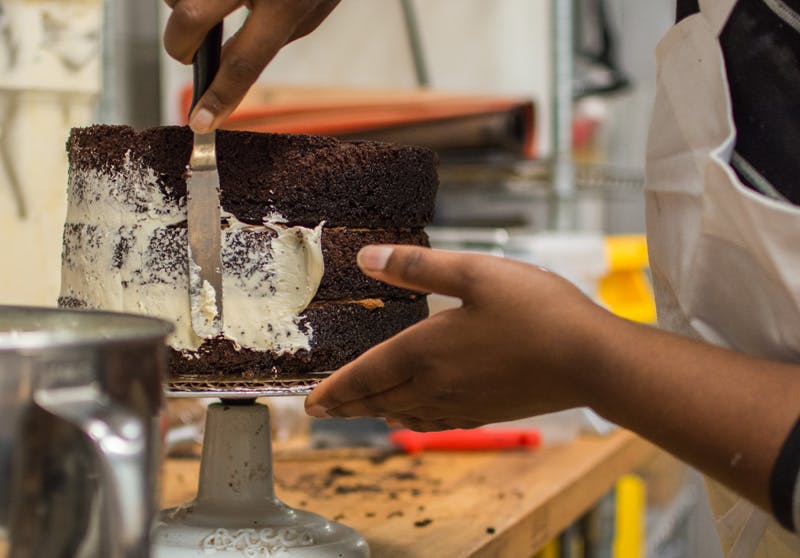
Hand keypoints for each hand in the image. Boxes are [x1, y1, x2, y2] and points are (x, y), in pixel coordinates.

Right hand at [163, 0, 339, 132]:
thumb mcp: (311, 10)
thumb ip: (271, 37)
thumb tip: (225, 67)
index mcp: (286, 3)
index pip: (245, 62)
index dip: (218, 97)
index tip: (199, 123)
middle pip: (189, 19)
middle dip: (178, 46)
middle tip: (187, 54)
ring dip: (181, 5)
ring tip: (211, 4)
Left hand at [305, 245, 611, 430]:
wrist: (592, 361)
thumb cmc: (537, 312)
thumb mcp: (475, 273)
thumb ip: (417, 267)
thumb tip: (367, 257)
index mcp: (426, 351)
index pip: (366, 375)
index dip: (335, 388)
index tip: (310, 401)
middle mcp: (435, 385)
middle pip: (379, 400)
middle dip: (347, 405)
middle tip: (323, 408)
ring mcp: (461, 404)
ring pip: (403, 414)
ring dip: (375, 412)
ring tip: (360, 410)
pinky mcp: (485, 412)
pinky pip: (433, 422)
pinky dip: (410, 421)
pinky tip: (411, 417)